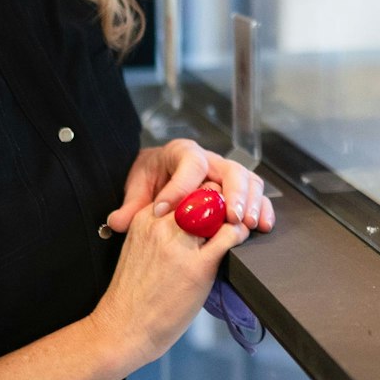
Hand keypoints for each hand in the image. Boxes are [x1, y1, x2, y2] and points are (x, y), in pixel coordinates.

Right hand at [89, 200, 247, 366]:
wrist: (122, 329)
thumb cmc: (132, 296)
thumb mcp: (140, 248)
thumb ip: (162, 230)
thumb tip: (192, 221)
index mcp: (147, 218)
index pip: (185, 188)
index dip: (204, 195)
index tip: (213, 206)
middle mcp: (162, 225)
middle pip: (204, 192)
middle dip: (221, 200)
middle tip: (232, 211)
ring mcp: (180, 245)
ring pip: (218, 209)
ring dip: (232, 214)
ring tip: (237, 224)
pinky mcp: (198, 266)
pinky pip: (229, 235)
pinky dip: (239, 233)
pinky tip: (239, 239)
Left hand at [105, 139, 274, 234]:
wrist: (160, 176)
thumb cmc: (152, 178)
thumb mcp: (138, 188)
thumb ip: (130, 206)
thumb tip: (117, 221)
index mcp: (182, 153)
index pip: (189, 163)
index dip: (182, 186)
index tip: (168, 210)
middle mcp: (209, 160)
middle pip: (229, 169)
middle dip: (233, 193)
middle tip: (230, 217)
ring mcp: (226, 174)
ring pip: (247, 180)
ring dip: (250, 202)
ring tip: (247, 224)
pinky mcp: (237, 190)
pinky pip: (256, 195)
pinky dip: (262, 209)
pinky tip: (262, 226)